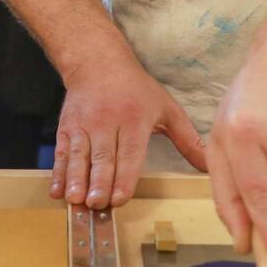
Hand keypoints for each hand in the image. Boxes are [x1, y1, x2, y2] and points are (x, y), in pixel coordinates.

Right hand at [53, 52, 208, 208]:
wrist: (97, 62)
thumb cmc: (136, 89)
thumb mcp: (166, 108)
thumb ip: (188, 139)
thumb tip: (210, 165)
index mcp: (134, 119)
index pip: (129, 152)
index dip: (123, 177)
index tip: (119, 198)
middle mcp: (107, 122)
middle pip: (101, 157)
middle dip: (98, 182)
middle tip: (96, 203)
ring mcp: (83, 125)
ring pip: (78, 156)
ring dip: (75, 179)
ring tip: (75, 200)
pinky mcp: (66, 127)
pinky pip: (61, 152)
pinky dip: (58, 173)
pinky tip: (57, 191)